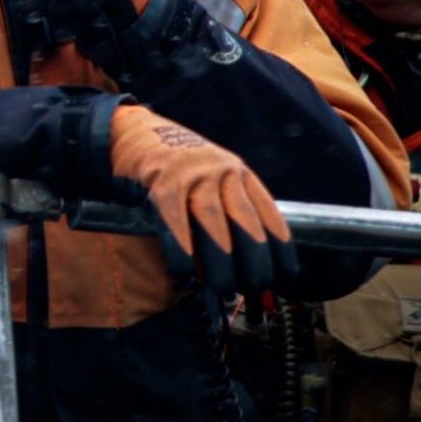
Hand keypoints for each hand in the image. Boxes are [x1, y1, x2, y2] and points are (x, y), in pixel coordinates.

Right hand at [108, 103, 298, 296]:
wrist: (135, 133)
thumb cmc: (176, 169)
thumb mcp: (212, 182)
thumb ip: (228, 212)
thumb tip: (242, 268)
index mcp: (240, 174)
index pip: (269, 215)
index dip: (280, 250)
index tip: (284, 277)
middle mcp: (223, 170)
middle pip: (246, 220)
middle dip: (254, 260)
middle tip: (255, 288)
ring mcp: (192, 172)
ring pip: (214, 222)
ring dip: (221, 260)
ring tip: (223, 287)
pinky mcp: (162, 181)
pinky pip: (175, 220)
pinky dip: (181, 249)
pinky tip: (183, 273)